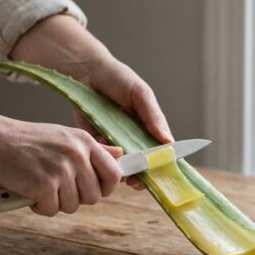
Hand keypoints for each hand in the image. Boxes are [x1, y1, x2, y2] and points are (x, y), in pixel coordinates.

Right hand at [0, 119, 122, 215]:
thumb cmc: (26, 140)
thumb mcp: (64, 136)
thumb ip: (93, 149)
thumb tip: (121, 156)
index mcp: (84, 141)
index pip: (114, 174)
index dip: (106, 188)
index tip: (91, 189)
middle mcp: (76, 154)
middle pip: (95, 196)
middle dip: (77, 198)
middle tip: (57, 188)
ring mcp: (61, 170)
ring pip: (73, 206)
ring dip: (56, 203)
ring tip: (41, 187)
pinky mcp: (44, 185)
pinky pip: (52, 210)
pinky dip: (40, 207)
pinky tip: (29, 192)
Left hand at [10, 14, 172, 189]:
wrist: (86, 72)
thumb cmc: (118, 79)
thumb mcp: (140, 93)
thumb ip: (153, 116)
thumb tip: (168, 141)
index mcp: (150, 127)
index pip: (161, 152)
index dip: (162, 165)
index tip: (160, 175)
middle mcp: (134, 138)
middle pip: (142, 164)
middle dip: (141, 175)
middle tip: (137, 181)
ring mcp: (116, 142)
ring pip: (122, 165)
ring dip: (121, 171)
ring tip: (119, 172)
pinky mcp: (97, 143)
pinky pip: (103, 158)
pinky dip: (103, 160)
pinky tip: (102, 155)